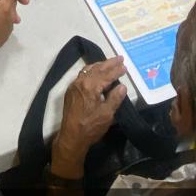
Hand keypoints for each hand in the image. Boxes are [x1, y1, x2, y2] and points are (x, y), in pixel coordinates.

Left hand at [52, 56, 126, 175]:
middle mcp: (80, 82)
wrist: (71, 137)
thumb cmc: (90, 127)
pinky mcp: (71, 91)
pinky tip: (96, 73)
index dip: (116, 70)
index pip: (106, 75)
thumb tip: (122, 86)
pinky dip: (91, 71)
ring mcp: (74, 86)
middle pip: (97, 69)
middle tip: (120, 58)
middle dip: (109, 63)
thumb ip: (115, 98)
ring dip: (99, 66)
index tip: (125, 67)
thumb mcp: (107, 114)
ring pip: (88, 70)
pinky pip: (82, 75)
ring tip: (109, 63)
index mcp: (90, 87)